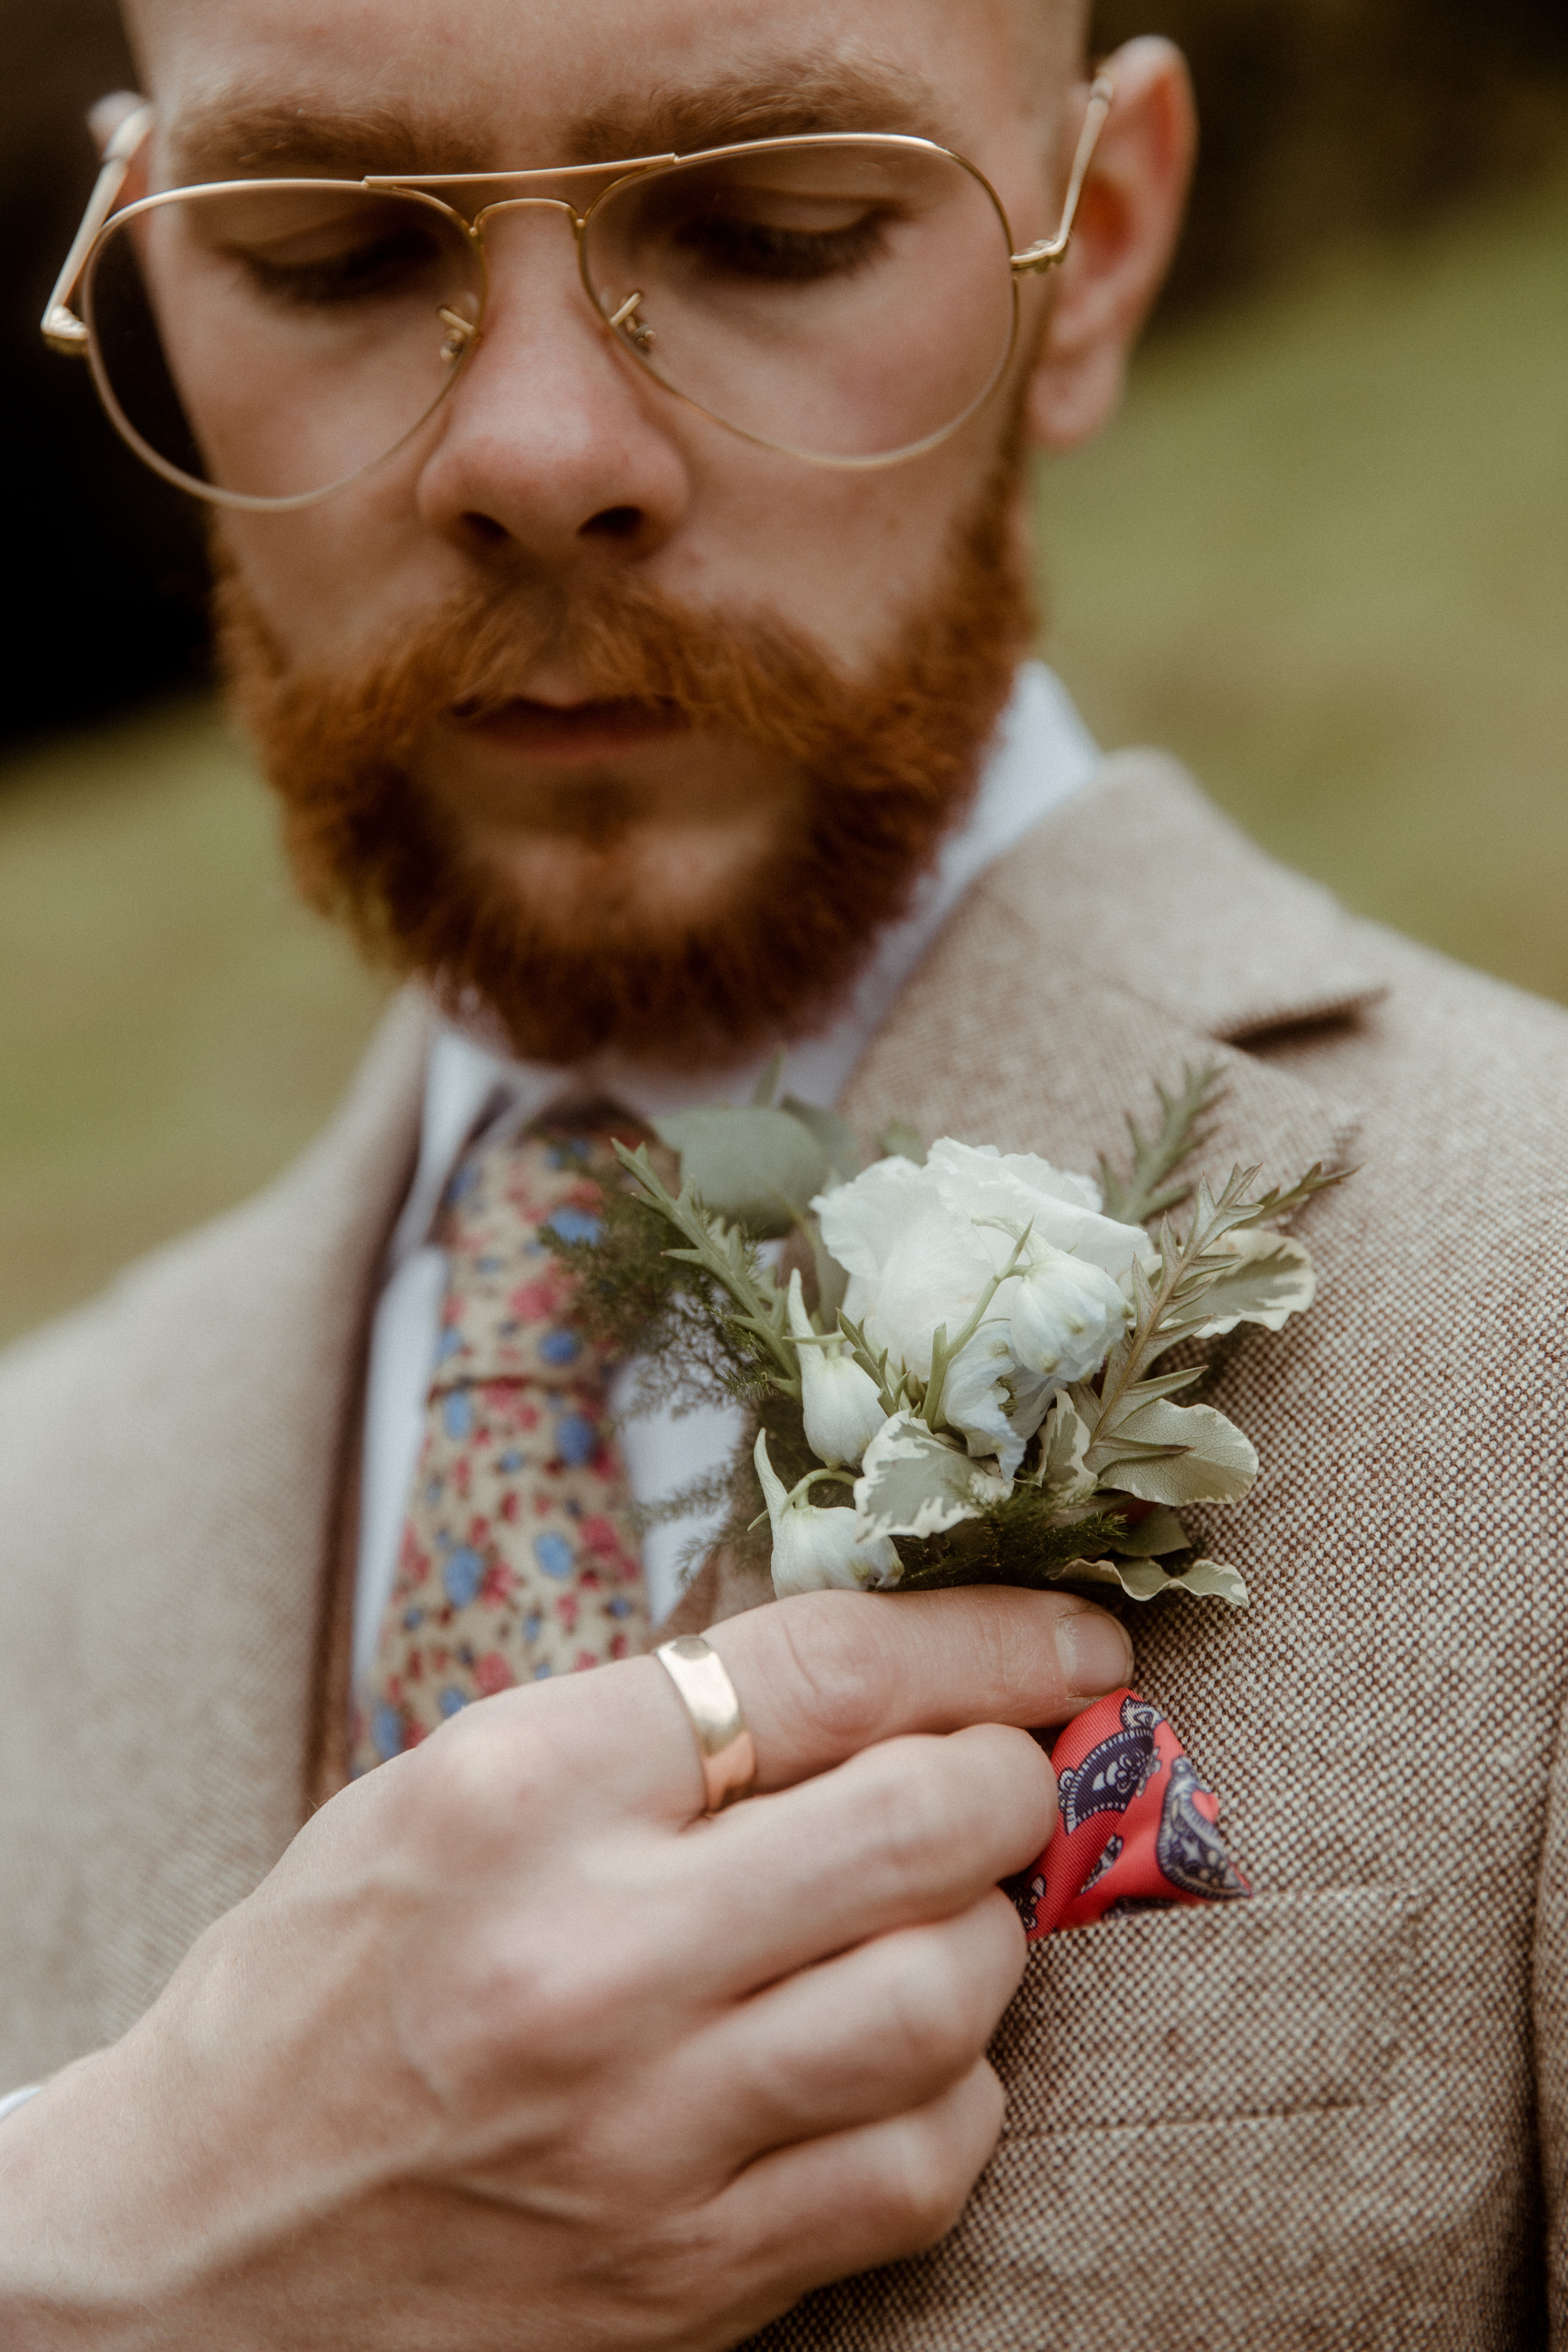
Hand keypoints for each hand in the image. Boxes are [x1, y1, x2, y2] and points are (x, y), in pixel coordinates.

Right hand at [0, 1587, 1130, 2349]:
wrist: (195, 2244)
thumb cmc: (332, 1978)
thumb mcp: (458, 1785)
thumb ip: (662, 1724)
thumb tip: (892, 1676)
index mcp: (525, 1792)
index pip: (827, 1669)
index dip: (989, 1639)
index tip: (1072, 1642)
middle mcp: (595, 1958)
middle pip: (924, 1823)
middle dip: (1016, 1776)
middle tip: (1017, 1771)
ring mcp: (650, 2133)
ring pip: (951, 1995)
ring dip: (990, 1933)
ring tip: (944, 1912)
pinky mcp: (691, 2276)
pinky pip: (924, 2164)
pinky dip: (953, 2090)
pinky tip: (899, 2054)